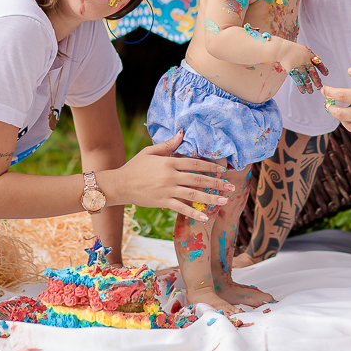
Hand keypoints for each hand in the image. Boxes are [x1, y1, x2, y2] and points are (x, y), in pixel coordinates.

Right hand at [110, 131, 233, 221]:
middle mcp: (170, 176)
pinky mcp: (162, 202)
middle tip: (230, 187)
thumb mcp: (150, 151)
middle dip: (216, 183)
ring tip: (224, 200)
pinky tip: (205, 217)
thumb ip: (168, 144)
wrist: (120, 184)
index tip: (222, 170)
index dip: (210, 167)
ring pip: (193, 194)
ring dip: (210, 198)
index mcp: (169, 162)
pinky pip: (181, 208)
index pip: (194, 163)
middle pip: (198, 179)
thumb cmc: (135, 166)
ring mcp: (167, 190)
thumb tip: (182, 133)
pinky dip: (193, 213)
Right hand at [275, 41, 329, 93]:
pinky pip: (298, 81)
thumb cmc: (293, 49)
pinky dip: (301, 86)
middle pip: (313, 73)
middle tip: (319, 87)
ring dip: (309, 86)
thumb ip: (311, 55)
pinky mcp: (293, 71)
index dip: (323, 69)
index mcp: (310, 56)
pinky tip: (303, 91)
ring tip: (311, 92)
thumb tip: (318, 59)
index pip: (319, 63)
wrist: (282, 49)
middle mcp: (306, 62)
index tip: (326, 74)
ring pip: (306, 79)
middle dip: (317, 81)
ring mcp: (300, 67)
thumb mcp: (304, 49)